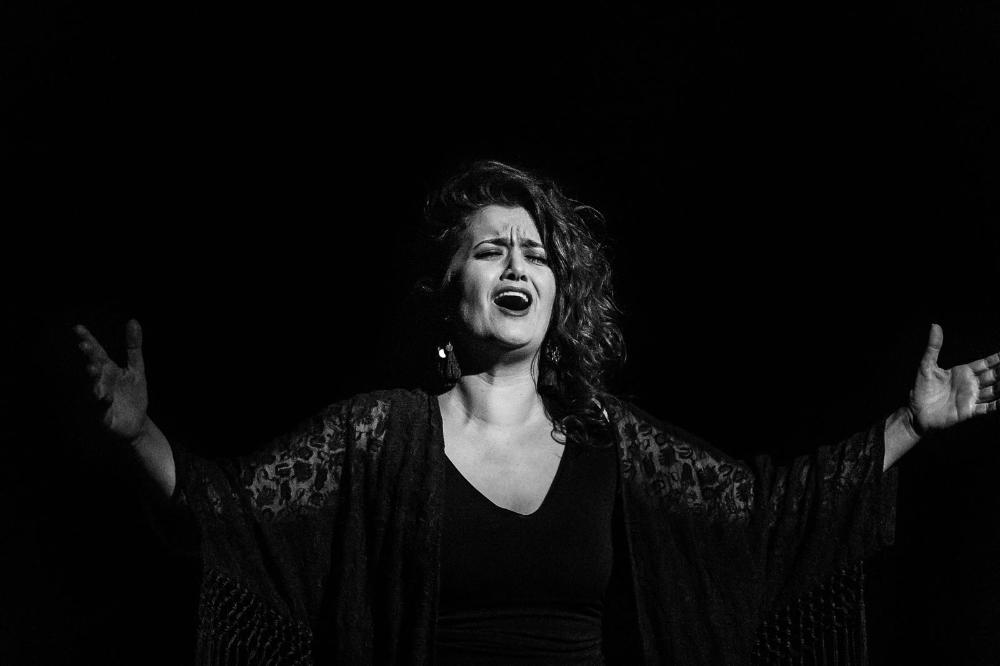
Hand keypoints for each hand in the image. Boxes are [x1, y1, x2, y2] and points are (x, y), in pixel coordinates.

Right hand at [75, 319, 148, 440]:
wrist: (137, 423)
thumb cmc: (132, 395)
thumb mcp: (136, 369)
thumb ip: (133, 347)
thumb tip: (133, 320)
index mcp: (108, 370)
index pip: (96, 353)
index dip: (88, 340)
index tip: (78, 328)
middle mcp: (101, 382)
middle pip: (94, 367)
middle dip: (89, 357)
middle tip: (85, 345)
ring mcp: (100, 399)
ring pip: (95, 387)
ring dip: (93, 378)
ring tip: (92, 367)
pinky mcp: (104, 416)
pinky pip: (102, 408)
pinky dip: (102, 402)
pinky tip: (105, 396)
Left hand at [909, 324, 998, 433]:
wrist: (916, 412)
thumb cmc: (921, 389)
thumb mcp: (926, 366)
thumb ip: (933, 347)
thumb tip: (935, 325)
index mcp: (963, 372)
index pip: (985, 364)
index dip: (997, 359)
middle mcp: (970, 384)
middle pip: (993, 376)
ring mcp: (971, 398)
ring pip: (994, 391)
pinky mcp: (969, 411)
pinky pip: (988, 407)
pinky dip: (998, 404)